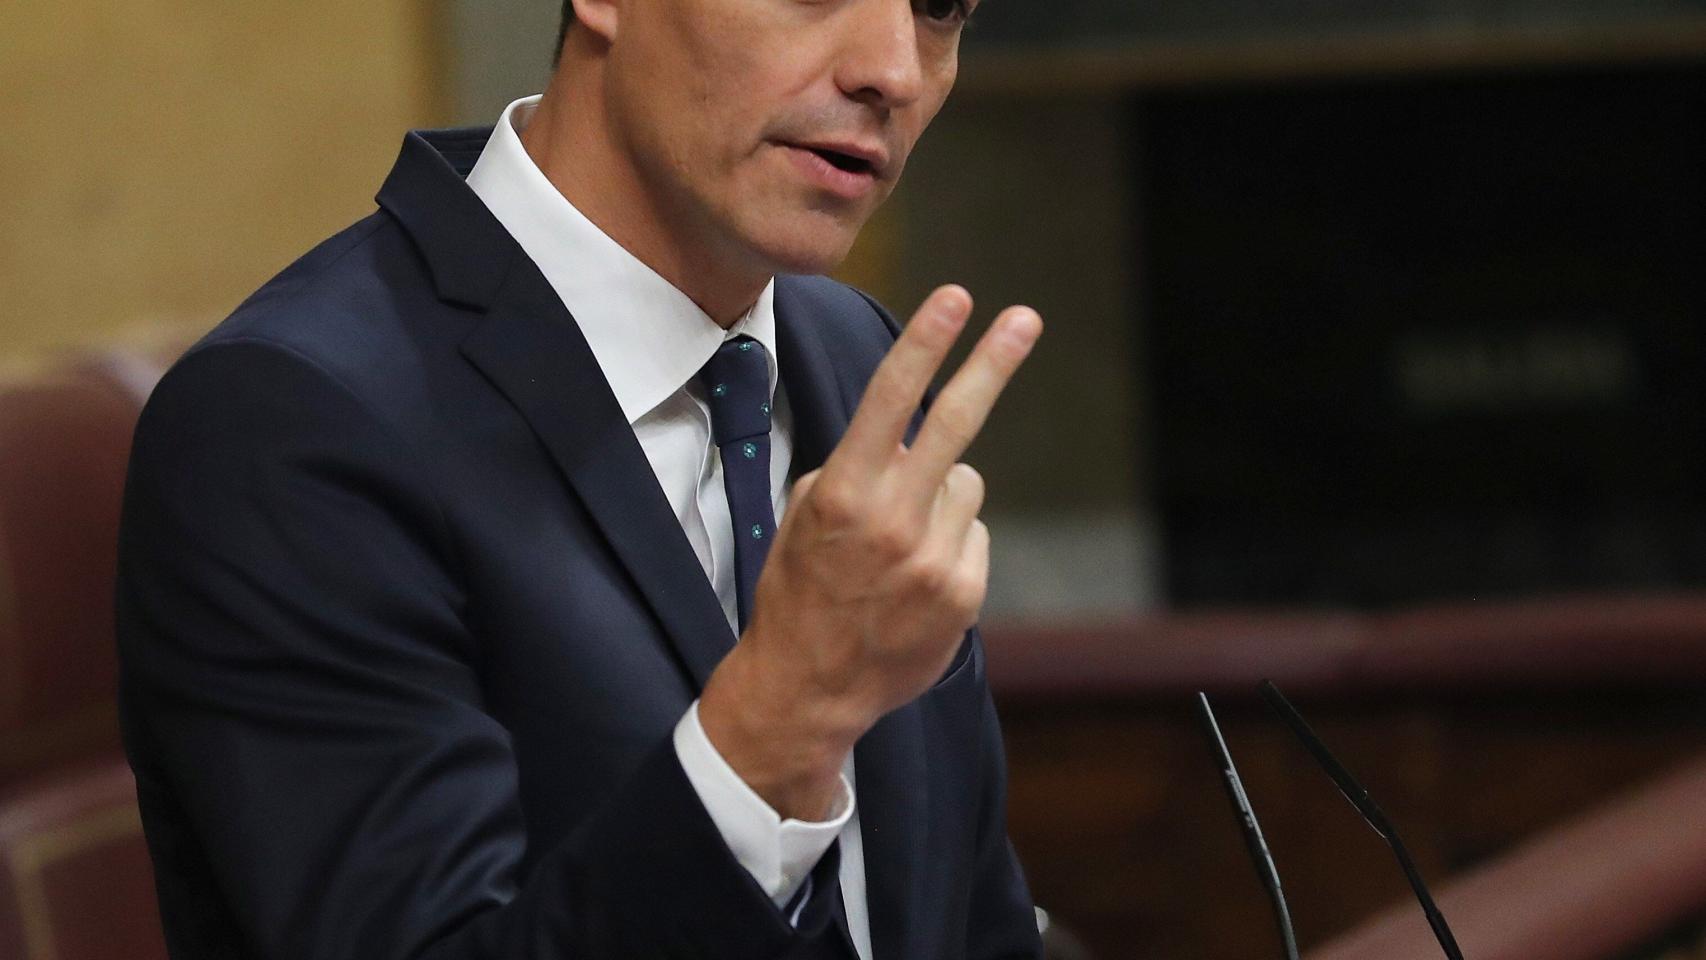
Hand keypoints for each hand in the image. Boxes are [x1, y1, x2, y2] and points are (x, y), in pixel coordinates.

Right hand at [699, 285, 1040, 819]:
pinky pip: (973, 534)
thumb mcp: (803, 518)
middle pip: (956, 423)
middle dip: (991, 363)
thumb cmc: (798, 591)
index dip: (925, 343)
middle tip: (1025, 317)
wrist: (808, 686)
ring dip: (942, 498)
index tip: (956, 298)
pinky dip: (952, 545)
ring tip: (898, 547)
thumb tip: (910, 445)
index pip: (890, 400)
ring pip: (964, 484)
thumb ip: (855, 471)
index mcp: (844, 493)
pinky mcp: (964, 593)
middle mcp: (894, 519)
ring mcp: (934, 558)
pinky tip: (914, 580)